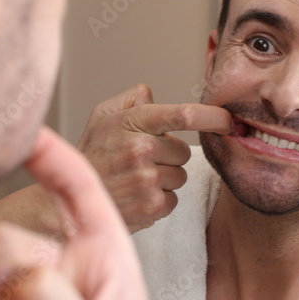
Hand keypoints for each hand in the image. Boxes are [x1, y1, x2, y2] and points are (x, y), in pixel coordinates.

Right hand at [76, 84, 231, 231]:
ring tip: (135, 179)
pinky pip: (173, 198)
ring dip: (164, 178)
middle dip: (169, 156)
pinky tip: (136, 195)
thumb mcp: (102, 116)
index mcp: (135, 122)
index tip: (230, 120)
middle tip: (141, 161)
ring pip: (179, 176)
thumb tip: (151, 94)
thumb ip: (130, 99)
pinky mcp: (152, 205)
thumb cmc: (89, 155)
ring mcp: (148, 179)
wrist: (69, 198)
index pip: (183, 114)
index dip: (212, 116)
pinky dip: (159, 199)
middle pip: (183, 151)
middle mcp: (143, 149)